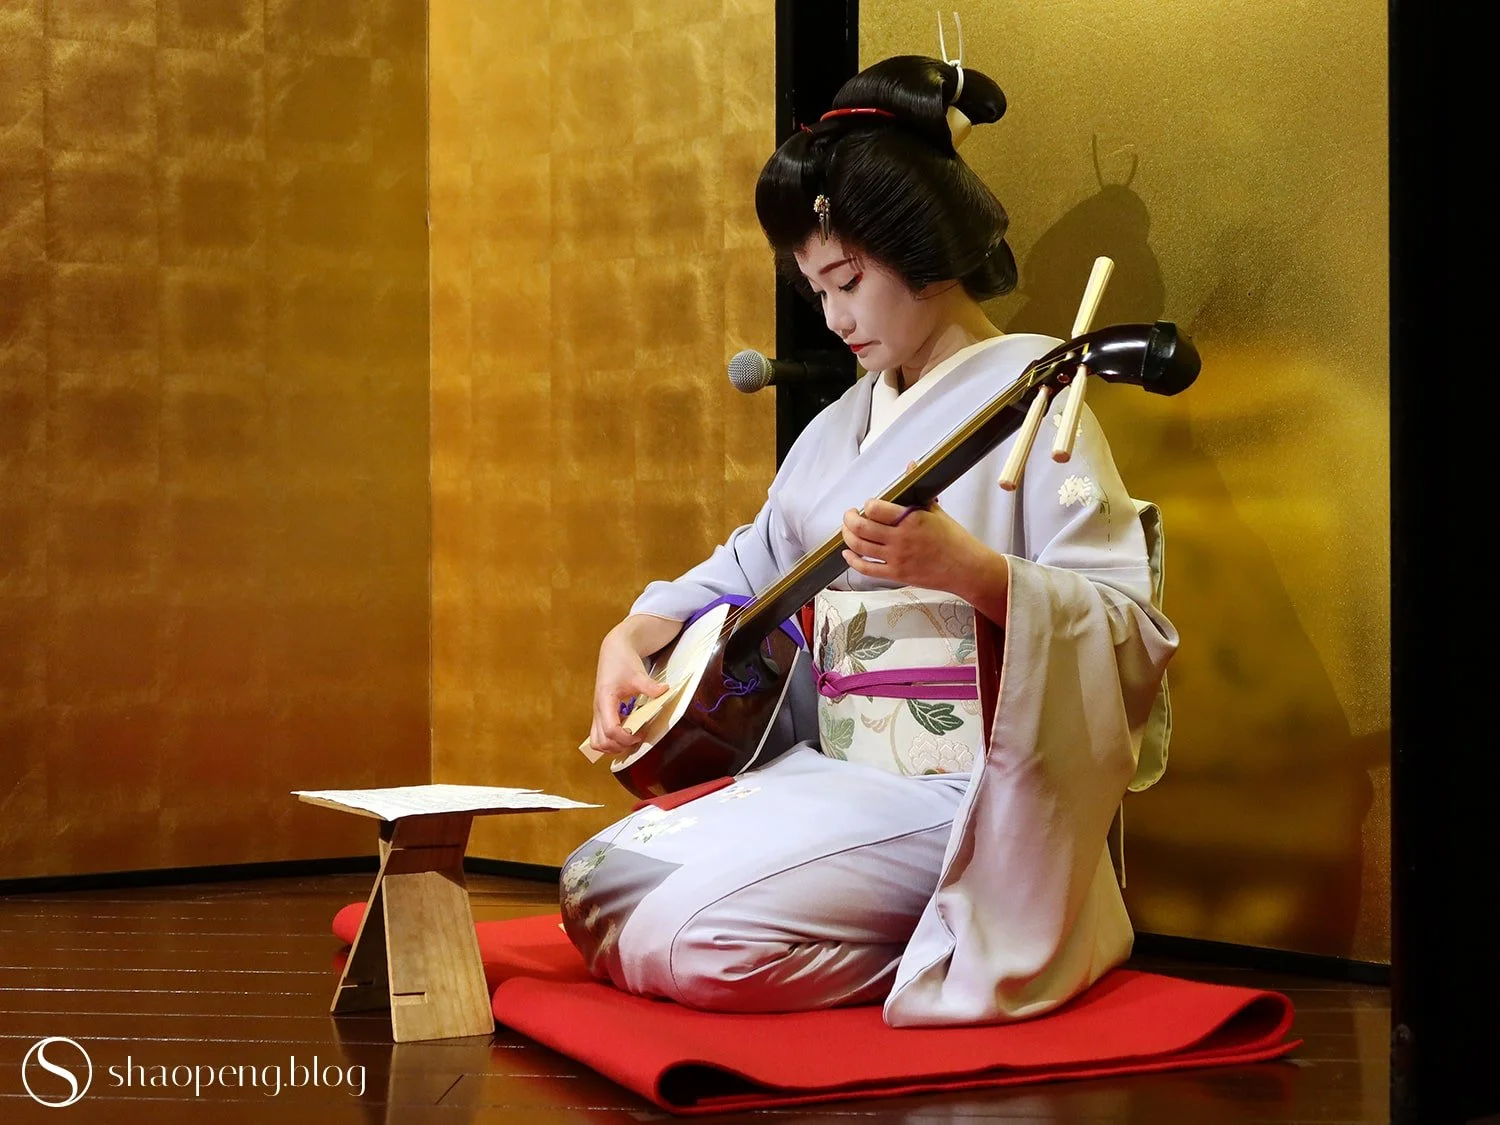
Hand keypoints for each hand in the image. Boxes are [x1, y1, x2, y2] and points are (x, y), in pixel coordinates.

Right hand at [589, 617, 676, 755]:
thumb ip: (650, 686)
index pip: (610, 729)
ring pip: (597, 742)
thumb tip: (665, 691)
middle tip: (638, 737)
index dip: (626, 737)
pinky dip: (611, 741)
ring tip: (631, 738)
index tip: (641, 732)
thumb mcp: (638, 673)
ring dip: (613, 747)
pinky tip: (627, 733)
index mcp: (605, 701)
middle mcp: (598, 710)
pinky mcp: (601, 714)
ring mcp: (597, 713)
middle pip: (601, 742)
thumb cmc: (623, 661)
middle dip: (620, 746)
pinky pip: (599, 736)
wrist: (613, 651)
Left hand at [840, 496, 989, 591]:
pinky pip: (867, 569)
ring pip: (860, 547)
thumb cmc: (954, 539)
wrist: (966, 568)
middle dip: (849, 519)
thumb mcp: (936, 510)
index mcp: (911, 519)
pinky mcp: (896, 574)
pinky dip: (852, 561)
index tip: (867, 505)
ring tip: (847, 530)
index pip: (875, 508)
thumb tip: (911, 466)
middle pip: (861, 527)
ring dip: (847, 536)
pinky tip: (848, 554)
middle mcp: (901, 538)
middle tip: (849, 515)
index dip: (867, 505)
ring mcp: (897, 558)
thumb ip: (917, 491)